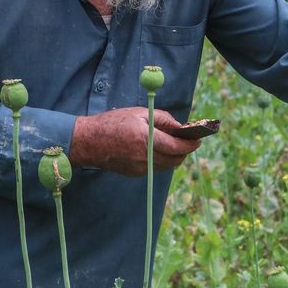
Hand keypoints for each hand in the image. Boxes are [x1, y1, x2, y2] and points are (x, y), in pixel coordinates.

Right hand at [70, 107, 199, 175]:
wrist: (89, 142)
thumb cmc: (112, 123)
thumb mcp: (138, 113)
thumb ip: (162, 119)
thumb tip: (180, 126)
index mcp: (146, 139)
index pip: (177, 146)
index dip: (190, 144)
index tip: (198, 140)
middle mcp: (145, 157)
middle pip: (175, 159)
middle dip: (184, 151)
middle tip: (188, 141)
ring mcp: (140, 168)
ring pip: (167, 166)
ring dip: (174, 156)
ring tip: (173, 144)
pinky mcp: (135, 173)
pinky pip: (155, 168)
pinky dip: (161, 160)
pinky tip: (156, 149)